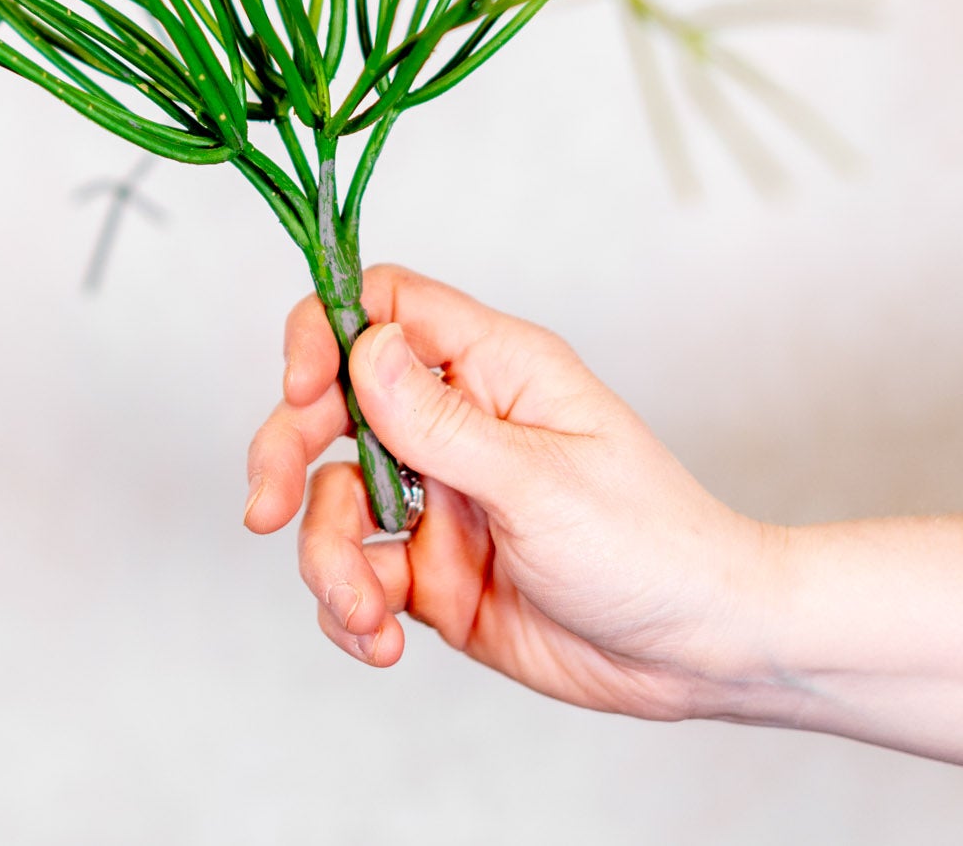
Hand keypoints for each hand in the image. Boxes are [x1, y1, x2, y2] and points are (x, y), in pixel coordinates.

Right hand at [244, 264, 778, 719]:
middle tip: (264, 510)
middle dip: (286, 455)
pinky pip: (357, 575)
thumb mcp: (540, 480)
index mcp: (491, 369)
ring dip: (329, 559)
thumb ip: (440, 422)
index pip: (385, 309)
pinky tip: (384, 643)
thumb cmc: (651, 543)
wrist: (699, 653)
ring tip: (367, 613)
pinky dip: (351, 610)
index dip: (326, 334)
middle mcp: (456, 424)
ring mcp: (438, 498)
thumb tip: (362, 348)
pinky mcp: (431, 570)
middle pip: (331, 407)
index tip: (299, 391)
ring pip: (334, 502)